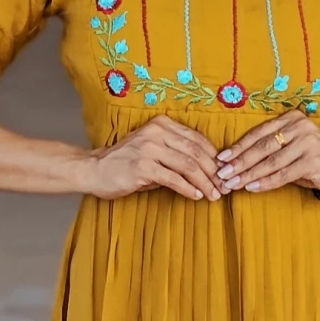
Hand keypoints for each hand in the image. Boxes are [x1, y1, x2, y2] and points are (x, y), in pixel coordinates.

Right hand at [75, 115, 222, 200]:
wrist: (95, 169)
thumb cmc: (127, 162)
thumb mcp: (153, 150)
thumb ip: (177, 154)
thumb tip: (207, 170)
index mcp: (162, 124)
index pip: (197, 139)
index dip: (214, 157)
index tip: (224, 172)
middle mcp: (157, 132)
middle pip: (195, 152)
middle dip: (213, 172)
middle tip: (224, 187)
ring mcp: (149, 148)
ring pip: (188, 166)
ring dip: (204, 182)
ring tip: (214, 195)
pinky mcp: (143, 166)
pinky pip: (173, 179)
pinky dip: (188, 189)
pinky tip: (196, 196)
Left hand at [216, 110, 319, 197]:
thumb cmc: (315, 160)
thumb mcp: (293, 149)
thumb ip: (270, 150)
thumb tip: (236, 162)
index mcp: (292, 119)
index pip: (259, 133)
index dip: (238, 147)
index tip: (221, 159)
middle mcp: (299, 127)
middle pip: (262, 147)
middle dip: (239, 162)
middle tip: (222, 174)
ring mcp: (307, 143)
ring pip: (270, 161)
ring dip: (248, 174)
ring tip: (233, 184)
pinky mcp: (313, 161)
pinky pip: (283, 174)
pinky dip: (265, 182)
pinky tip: (252, 188)